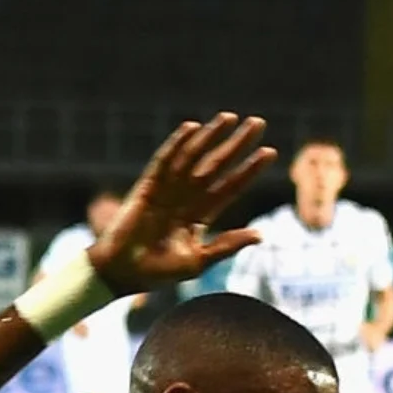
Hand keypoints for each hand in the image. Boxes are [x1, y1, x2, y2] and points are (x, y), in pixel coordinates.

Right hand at [87, 113, 277, 294]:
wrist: (122, 274)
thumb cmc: (157, 273)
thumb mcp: (198, 261)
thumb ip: (226, 245)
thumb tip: (260, 235)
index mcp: (200, 216)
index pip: (230, 187)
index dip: (249, 170)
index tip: (270, 152)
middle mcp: (186, 198)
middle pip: (217, 165)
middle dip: (236, 144)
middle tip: (258, 123)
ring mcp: (167, 189)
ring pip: (194, 157)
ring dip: (211, 137)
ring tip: (230, 118)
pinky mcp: (147, 185)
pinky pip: (164, 160)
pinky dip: (177, 144)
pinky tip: (193, 128)